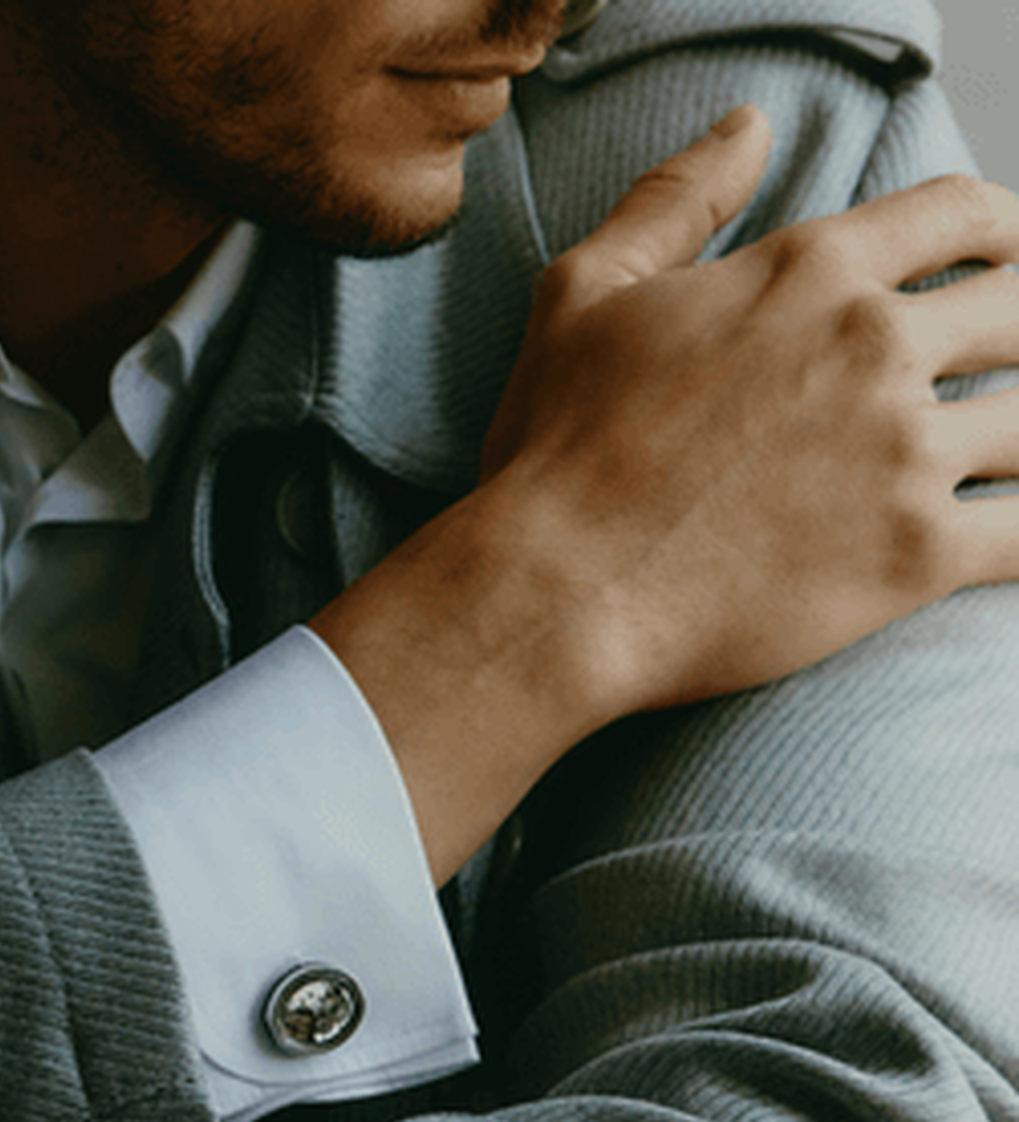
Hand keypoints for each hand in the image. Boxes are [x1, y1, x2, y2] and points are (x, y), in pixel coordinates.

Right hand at [482, 103, 1018, 710]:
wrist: (555, 592)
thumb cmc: (554, 453)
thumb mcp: (583, 294)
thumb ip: (673, 200)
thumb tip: (748, 125)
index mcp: (811, 270)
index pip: (961, 214)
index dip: (1002, 230)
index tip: (1007, 261)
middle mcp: (876, 346)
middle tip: (1012, 368)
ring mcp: (904, 454)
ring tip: (1014, 458)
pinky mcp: (916, 559)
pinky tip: (1018, 542)